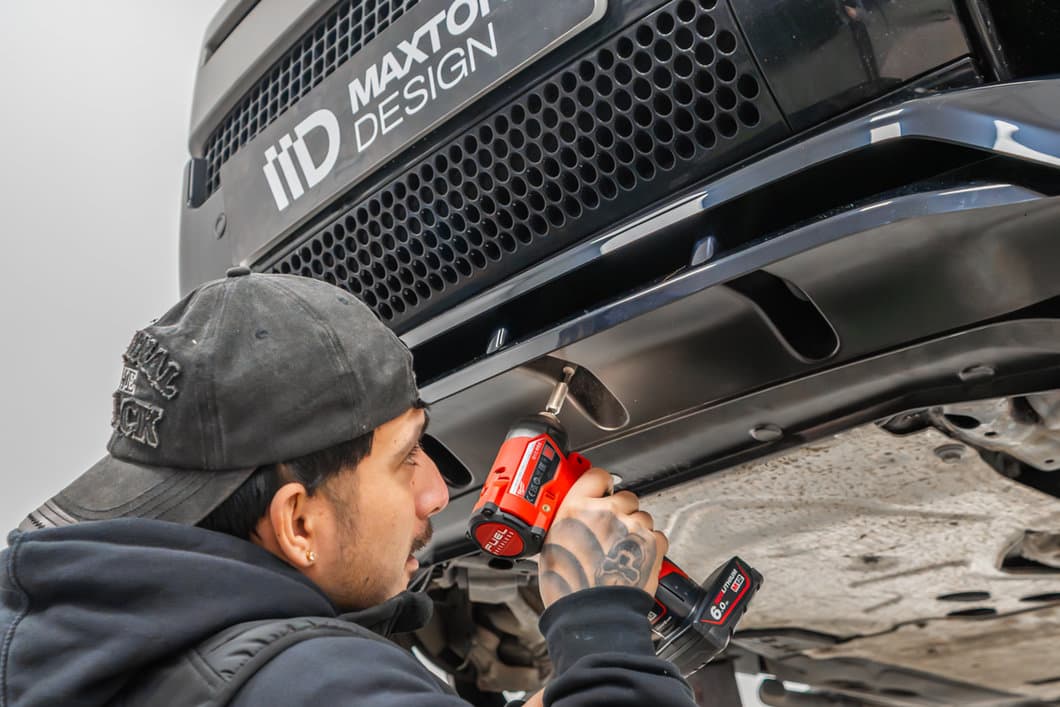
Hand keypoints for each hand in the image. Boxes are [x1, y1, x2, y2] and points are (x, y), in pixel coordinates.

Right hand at [538, 467, 667, 607]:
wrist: (592, 613)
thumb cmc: (569, 586)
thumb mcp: (552, 544)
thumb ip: (569, 522)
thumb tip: (577, 517)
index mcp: (576, 507)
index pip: (596, 475)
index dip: (602, 484)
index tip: (604, 490)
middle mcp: (605, 511)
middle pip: (625, 497)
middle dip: (622, 512)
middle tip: (612, 534)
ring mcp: (631, 525)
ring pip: (642, 517)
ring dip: (636, 531)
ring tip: (623, 554)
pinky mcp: (652, 543)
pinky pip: (657, 535)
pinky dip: (650, 547)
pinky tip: (635, 561)